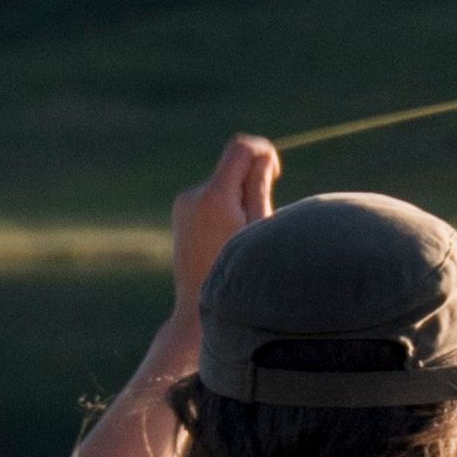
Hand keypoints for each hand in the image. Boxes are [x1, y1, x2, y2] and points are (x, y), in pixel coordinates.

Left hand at [168, 133, 283, 306]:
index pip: (240, 148)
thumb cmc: (239, 274)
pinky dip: (225, 205)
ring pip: (221, 181)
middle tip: (262, 212)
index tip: (275, 174)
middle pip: (231, 164)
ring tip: (244, 231)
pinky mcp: (180, 214)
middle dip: (251, 178)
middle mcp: (193, 195)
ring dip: (238, 194)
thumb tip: (263, 158)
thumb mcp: (260, 229)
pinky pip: (210, 196)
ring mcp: (183, 204)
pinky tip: (228, 236)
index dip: (263, 151)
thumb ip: (260, 188)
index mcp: (215, 196)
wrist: (198, 309)